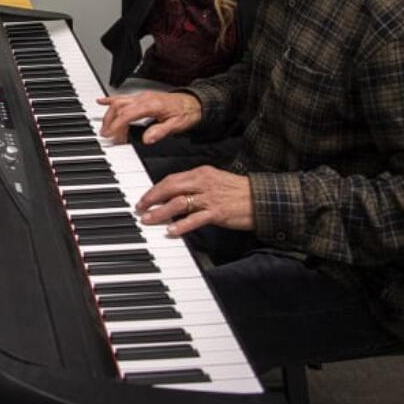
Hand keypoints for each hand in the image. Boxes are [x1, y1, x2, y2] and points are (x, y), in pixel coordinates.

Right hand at [97, 91, 201, 143]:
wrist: (194, 102)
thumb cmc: (186, 113)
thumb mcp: (176, 125)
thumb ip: (160, 132)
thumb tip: (146, 139)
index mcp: (151, 105)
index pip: (127, 114)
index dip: (117, 125)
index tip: (111, 135)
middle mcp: (144, 98)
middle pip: (119, 107)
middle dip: (110, 121)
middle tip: (107, 135)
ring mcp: (142, 96)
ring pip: (118, 102)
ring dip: (109, 114)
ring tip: (105, 127)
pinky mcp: (142, 97)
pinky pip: (123, 97)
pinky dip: (110, 100)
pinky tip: (102, 102)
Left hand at [134, 165, 254, 236]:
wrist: (263, 199)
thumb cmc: (240, 192)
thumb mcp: (215, 181)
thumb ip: (195, 185)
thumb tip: (175, 194)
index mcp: (201, 173)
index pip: (171, 178)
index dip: (155, 189)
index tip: (145, 198)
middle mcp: (203, 182)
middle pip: (170, 187)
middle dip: (152, 198)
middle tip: (140, 208)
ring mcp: (210, 197)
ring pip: (178, 203)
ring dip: (160, 212)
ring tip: (149, 219)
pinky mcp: (218, 212)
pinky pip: (195, 219)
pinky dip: (181, 225)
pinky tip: (171, 231)